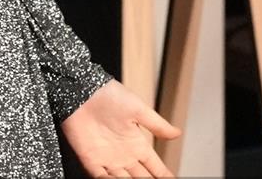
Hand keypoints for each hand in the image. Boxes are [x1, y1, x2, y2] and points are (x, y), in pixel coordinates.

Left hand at [59, 78, 180, 177]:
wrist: (83, 91)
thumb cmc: (110, 95)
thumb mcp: (138, 109)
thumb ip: (157, 125)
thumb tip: (178, 133)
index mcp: (137, 144)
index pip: (155, 167)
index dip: (165, 176)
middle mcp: (124, 156)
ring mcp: (108, 160)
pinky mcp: (91, 161)